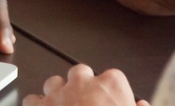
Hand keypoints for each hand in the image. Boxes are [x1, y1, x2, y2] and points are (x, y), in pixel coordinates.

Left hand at [22, 65, 145, 105]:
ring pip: (55, 82)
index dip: (112, 91)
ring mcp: (59, 92)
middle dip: (82, 85)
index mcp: (112, 85)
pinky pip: (33, 99)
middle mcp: (83, 82)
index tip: (112, 101)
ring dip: (59, 93)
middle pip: (81, 72)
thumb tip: (141, 105)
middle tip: (86, 103)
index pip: (114, 77)